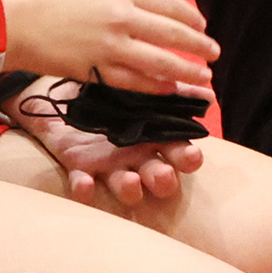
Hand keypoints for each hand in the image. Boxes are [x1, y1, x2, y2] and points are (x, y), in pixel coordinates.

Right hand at [0, 0, 217, 95]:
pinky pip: (134, 82)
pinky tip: (171, 89)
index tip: (203, 26)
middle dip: (198, 46)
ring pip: (159, 62)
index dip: (191, 17)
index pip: (169, 4)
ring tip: (205, 80)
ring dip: (187, 72)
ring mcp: (109, 47)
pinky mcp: (95, 70)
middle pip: (171, 34)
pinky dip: (156, 87)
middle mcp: (120, 17)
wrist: (9, 22)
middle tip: (214, 55)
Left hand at [7, 80, 207, 208]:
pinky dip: (84, 188)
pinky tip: (85, 183)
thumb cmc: (110, 91)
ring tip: (131, 180)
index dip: (187, 158)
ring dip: (130, 188)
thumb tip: (208, 93)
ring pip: (125, 186)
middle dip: (163, 180)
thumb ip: (172, 88)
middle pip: (157, 176)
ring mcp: (108, 166)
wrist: (63, 93)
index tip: (193, 156)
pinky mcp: (80, 169)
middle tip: (163, 175)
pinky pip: (82, 184)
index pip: (178, 152)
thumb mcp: (140, 84)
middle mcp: (136, 157)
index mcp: (154, 137)